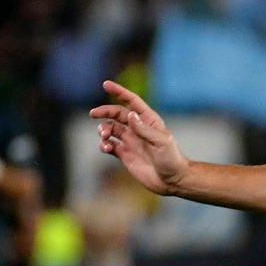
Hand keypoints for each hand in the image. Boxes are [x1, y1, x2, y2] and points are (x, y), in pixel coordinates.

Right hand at [91, 81, 190, 195]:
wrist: (172, 181)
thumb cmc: (171, 159)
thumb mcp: (161, 142)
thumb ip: (144, 129)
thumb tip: (130, 114)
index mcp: (149, 121)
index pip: (132, 102)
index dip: (120, 92)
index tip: (106, 84)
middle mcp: (138, 129)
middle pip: (117, 114)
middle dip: (104, 112)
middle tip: (93, 114)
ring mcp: (131, 141)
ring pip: (110, 129)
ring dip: (103, 129)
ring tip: (104, 136)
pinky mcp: (125, 154)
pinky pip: (109, 145)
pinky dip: (103, 144)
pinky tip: (105, 147)